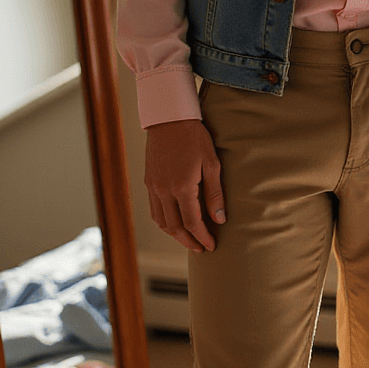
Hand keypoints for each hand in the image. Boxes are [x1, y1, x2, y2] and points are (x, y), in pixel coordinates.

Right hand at [144, 119, 224, 253]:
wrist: (169, 118)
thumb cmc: (195, 138)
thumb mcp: (211, 163)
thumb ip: (215, 194)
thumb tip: (220, 220)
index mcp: (182, 187)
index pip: (193, 223)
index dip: (203, 237)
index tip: (211, 246)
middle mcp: (164, 191)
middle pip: (175, 228)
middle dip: (189, 242)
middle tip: (201, 249)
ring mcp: (153, 187)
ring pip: (161, 222)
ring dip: (175, 235)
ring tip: (189, 240)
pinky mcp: (148, 182)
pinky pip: (154, 210)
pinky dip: (164, 222)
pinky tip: (174, 223)